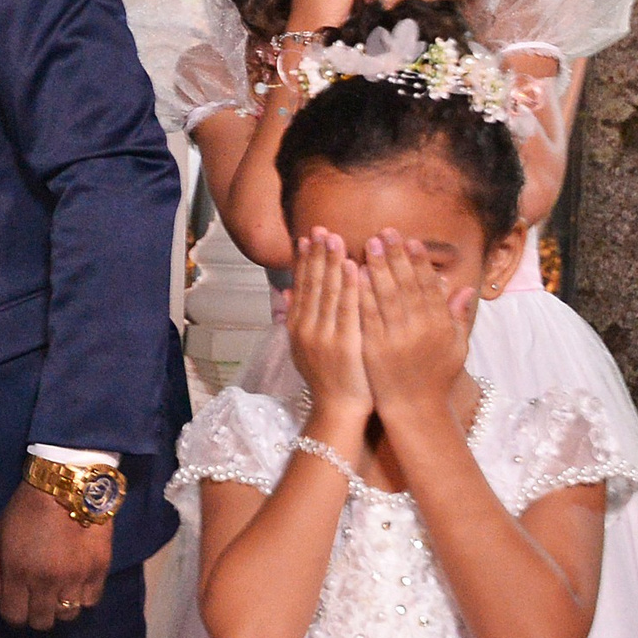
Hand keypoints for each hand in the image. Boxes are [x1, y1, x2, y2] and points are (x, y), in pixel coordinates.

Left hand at [0, 480, 112, 631]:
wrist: (68, 484)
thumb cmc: (27, 507)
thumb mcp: (1, 534)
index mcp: (18, 573)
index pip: (14, 616)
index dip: (14, 615)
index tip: (17, 604)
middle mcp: (46, 583)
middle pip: (41, 622)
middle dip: (36, 614)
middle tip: (38, 599)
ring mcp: (74, 579)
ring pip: (68, 615)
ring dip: (60, 607)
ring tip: (59, 592)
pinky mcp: (98, 571)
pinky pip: (90, 601)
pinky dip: (82, 597)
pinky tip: (77, 583)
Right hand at [286, 228, 368, 421]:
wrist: (338, 409)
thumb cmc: (328, 378)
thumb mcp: (304, 348)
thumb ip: (296, 318)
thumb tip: (283, 292)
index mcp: (297, 327)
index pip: (300, 287)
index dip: (303, 260)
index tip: (307, 237)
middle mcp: (306, 328)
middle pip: (312, 284)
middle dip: (317, 254)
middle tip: (321, 228)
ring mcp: (324, 335)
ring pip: (327, 292)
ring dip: (331, 262)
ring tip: (335, 237)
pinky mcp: (345, 343)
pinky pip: (347, 309)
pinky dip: (349, 286)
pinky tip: (353, 266)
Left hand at [355, 231, 470, 420]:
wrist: (415, 409)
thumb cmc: (435, 377)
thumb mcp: (455, 347)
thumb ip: (456, 317)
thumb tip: (465, 289)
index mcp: (441, 326)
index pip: (428, 286)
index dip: (419, 262)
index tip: (410, 241)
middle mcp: (421, 329)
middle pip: (406, 284)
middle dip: (396, 256)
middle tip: (385, 232)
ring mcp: (397, 338)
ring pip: (387, 295)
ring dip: (378, 267)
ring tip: (369, 244)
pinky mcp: (375, 348)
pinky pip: (368, 315)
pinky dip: (362, 292)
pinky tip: (356, 274)